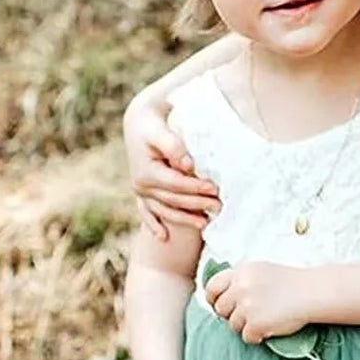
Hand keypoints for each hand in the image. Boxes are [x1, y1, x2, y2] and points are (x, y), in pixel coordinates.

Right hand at [124, 97, 220, 240]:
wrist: (140, 121)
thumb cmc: (153, 124)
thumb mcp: (161, 131)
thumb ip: (174, 147)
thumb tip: (188, 165)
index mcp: (146, 172)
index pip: (176, 185)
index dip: (196, 188)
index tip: (215, 189)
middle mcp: (141, 185)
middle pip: (173, 200)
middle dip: (197, 205)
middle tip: (219, 207)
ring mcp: (141, 191)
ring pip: (164, 210)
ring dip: (184, 219)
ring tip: (205, 224)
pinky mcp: (142, 193)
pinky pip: (147, 213)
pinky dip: (154, 225)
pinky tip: (163, 237)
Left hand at [205, 263, 314, 344]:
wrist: (312, 293)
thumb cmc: (291, 283)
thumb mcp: (262, 271)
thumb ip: (241, 280)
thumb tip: (224, 296)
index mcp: (241, 272)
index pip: (212, 287)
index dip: (214, 299)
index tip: (221, 305)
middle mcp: (240, 287)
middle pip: (221, 309)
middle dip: (232, 315)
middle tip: (247, 316)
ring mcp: (247, 306)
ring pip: (233, 325)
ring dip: (246, 326)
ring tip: (265, 320)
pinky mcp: (256, 323)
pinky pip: (247, 337)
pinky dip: (257, 336)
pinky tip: (270, 329)